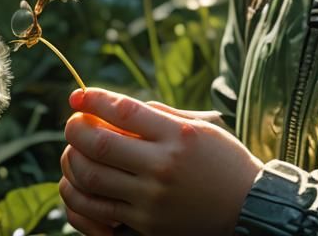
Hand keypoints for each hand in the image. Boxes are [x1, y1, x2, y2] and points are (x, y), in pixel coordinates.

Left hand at [59, 88, 264, 235]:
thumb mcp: (202, 127)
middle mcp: (162, 165)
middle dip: (76, 129)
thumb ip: (163, 115)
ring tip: (72, 151)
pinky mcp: (146, 224)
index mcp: (177, 135)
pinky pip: (98, 211)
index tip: (78, 95)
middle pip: (101, 144)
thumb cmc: (224, 160)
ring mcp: (151, 198)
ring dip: (72, 160)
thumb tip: (122, 108)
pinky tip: (76, 182)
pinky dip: (79, 196)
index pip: (125, 111)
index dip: (95, 100)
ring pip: (92, 178)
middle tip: (72, 122)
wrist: (245, 206)